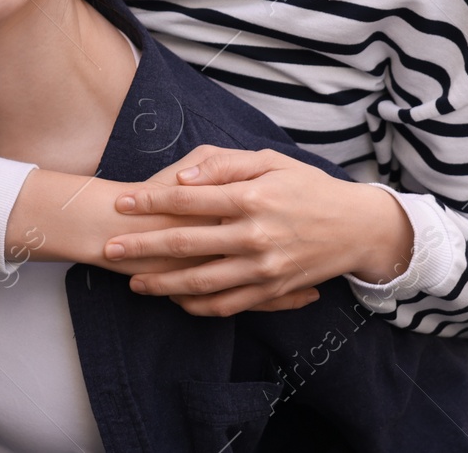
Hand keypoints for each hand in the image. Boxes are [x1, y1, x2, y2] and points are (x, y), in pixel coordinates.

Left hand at [103, 146, 414, 316]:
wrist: (356, 226)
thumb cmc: (307, 186)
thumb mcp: (270, 160)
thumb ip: (224, 165)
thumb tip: (184, 179)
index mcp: (252, 197)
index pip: (187, 199)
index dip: (149, 201)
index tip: (121, 203)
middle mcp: (255, 235)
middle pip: (185, 244)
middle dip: (142, 246)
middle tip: (110, 248)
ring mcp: (264, 268)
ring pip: (200, 282)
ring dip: (162, 284)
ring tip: (134, 282)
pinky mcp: (273, 291)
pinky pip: (227, 305)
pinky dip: (196, 306)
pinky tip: (173, 301)